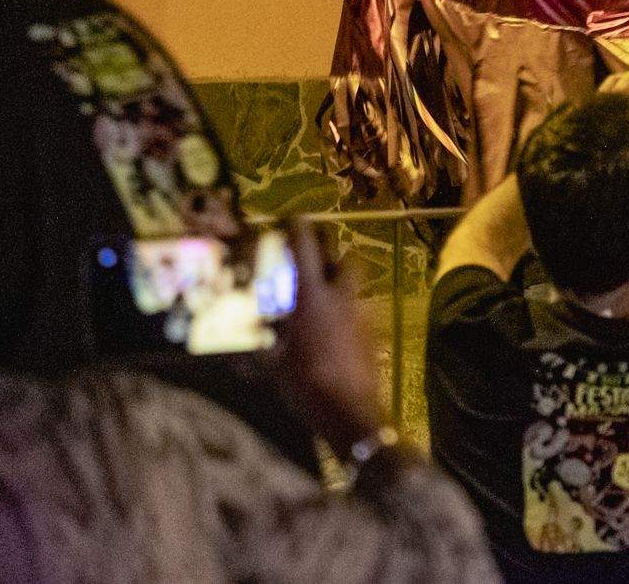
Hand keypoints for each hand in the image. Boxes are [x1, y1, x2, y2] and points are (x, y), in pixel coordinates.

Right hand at [273, 220, 383, 458]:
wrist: (351, 412)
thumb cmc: (306, 386)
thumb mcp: (275, 364)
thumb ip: (266, 341)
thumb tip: (255, 332)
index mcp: (312, 298)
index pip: (306, 247)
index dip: (298, 227)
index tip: (291, 216)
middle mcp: (341, 298)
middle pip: (341, 258)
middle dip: (328, 253)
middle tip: (309, 259)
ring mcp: (362, 313)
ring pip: (352, 285)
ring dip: (336, 283)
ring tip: (316, 299)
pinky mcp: (373, 330)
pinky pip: (357, 309)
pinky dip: (343, 311)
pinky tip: (329, 330)